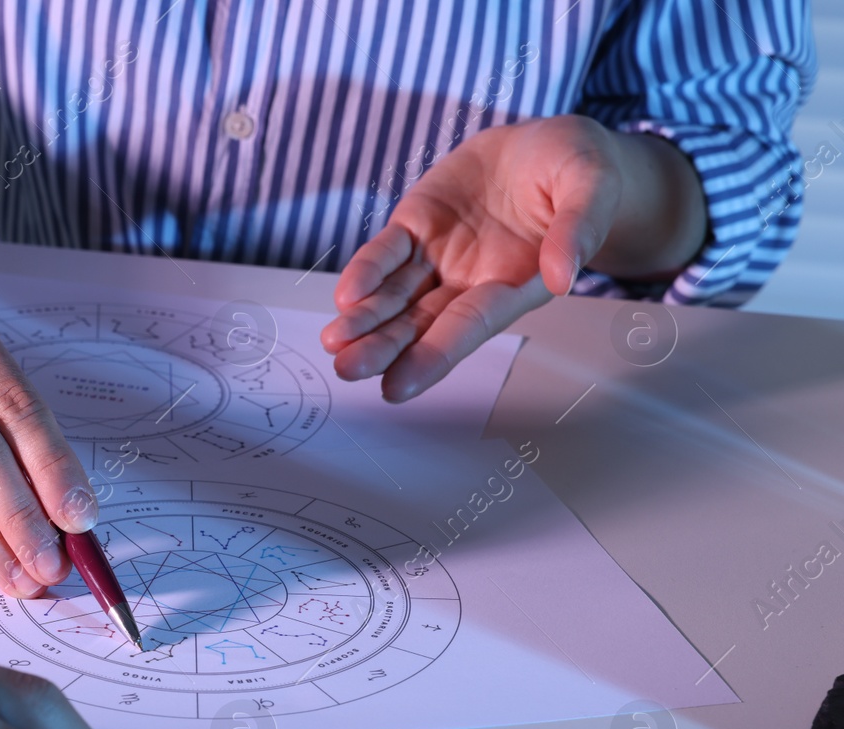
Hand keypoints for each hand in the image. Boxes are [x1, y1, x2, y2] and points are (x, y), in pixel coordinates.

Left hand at [320, 115, 705, 400]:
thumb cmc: (580, 173)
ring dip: (365, 320)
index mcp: (516, 284)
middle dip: (384, 348)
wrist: (548, 145)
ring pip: (396, 297)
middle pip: (422, 323)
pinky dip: (365, 272)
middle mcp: (471, 280)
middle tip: (347, 369)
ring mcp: (440, 256)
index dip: (433, 356)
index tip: (397, 386)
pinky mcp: (417, 225)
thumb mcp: (593, 188)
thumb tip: (563, 276)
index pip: (469, 325)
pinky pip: (386, 253)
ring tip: (333, 342)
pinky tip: (344, 295)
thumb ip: (577, 228)